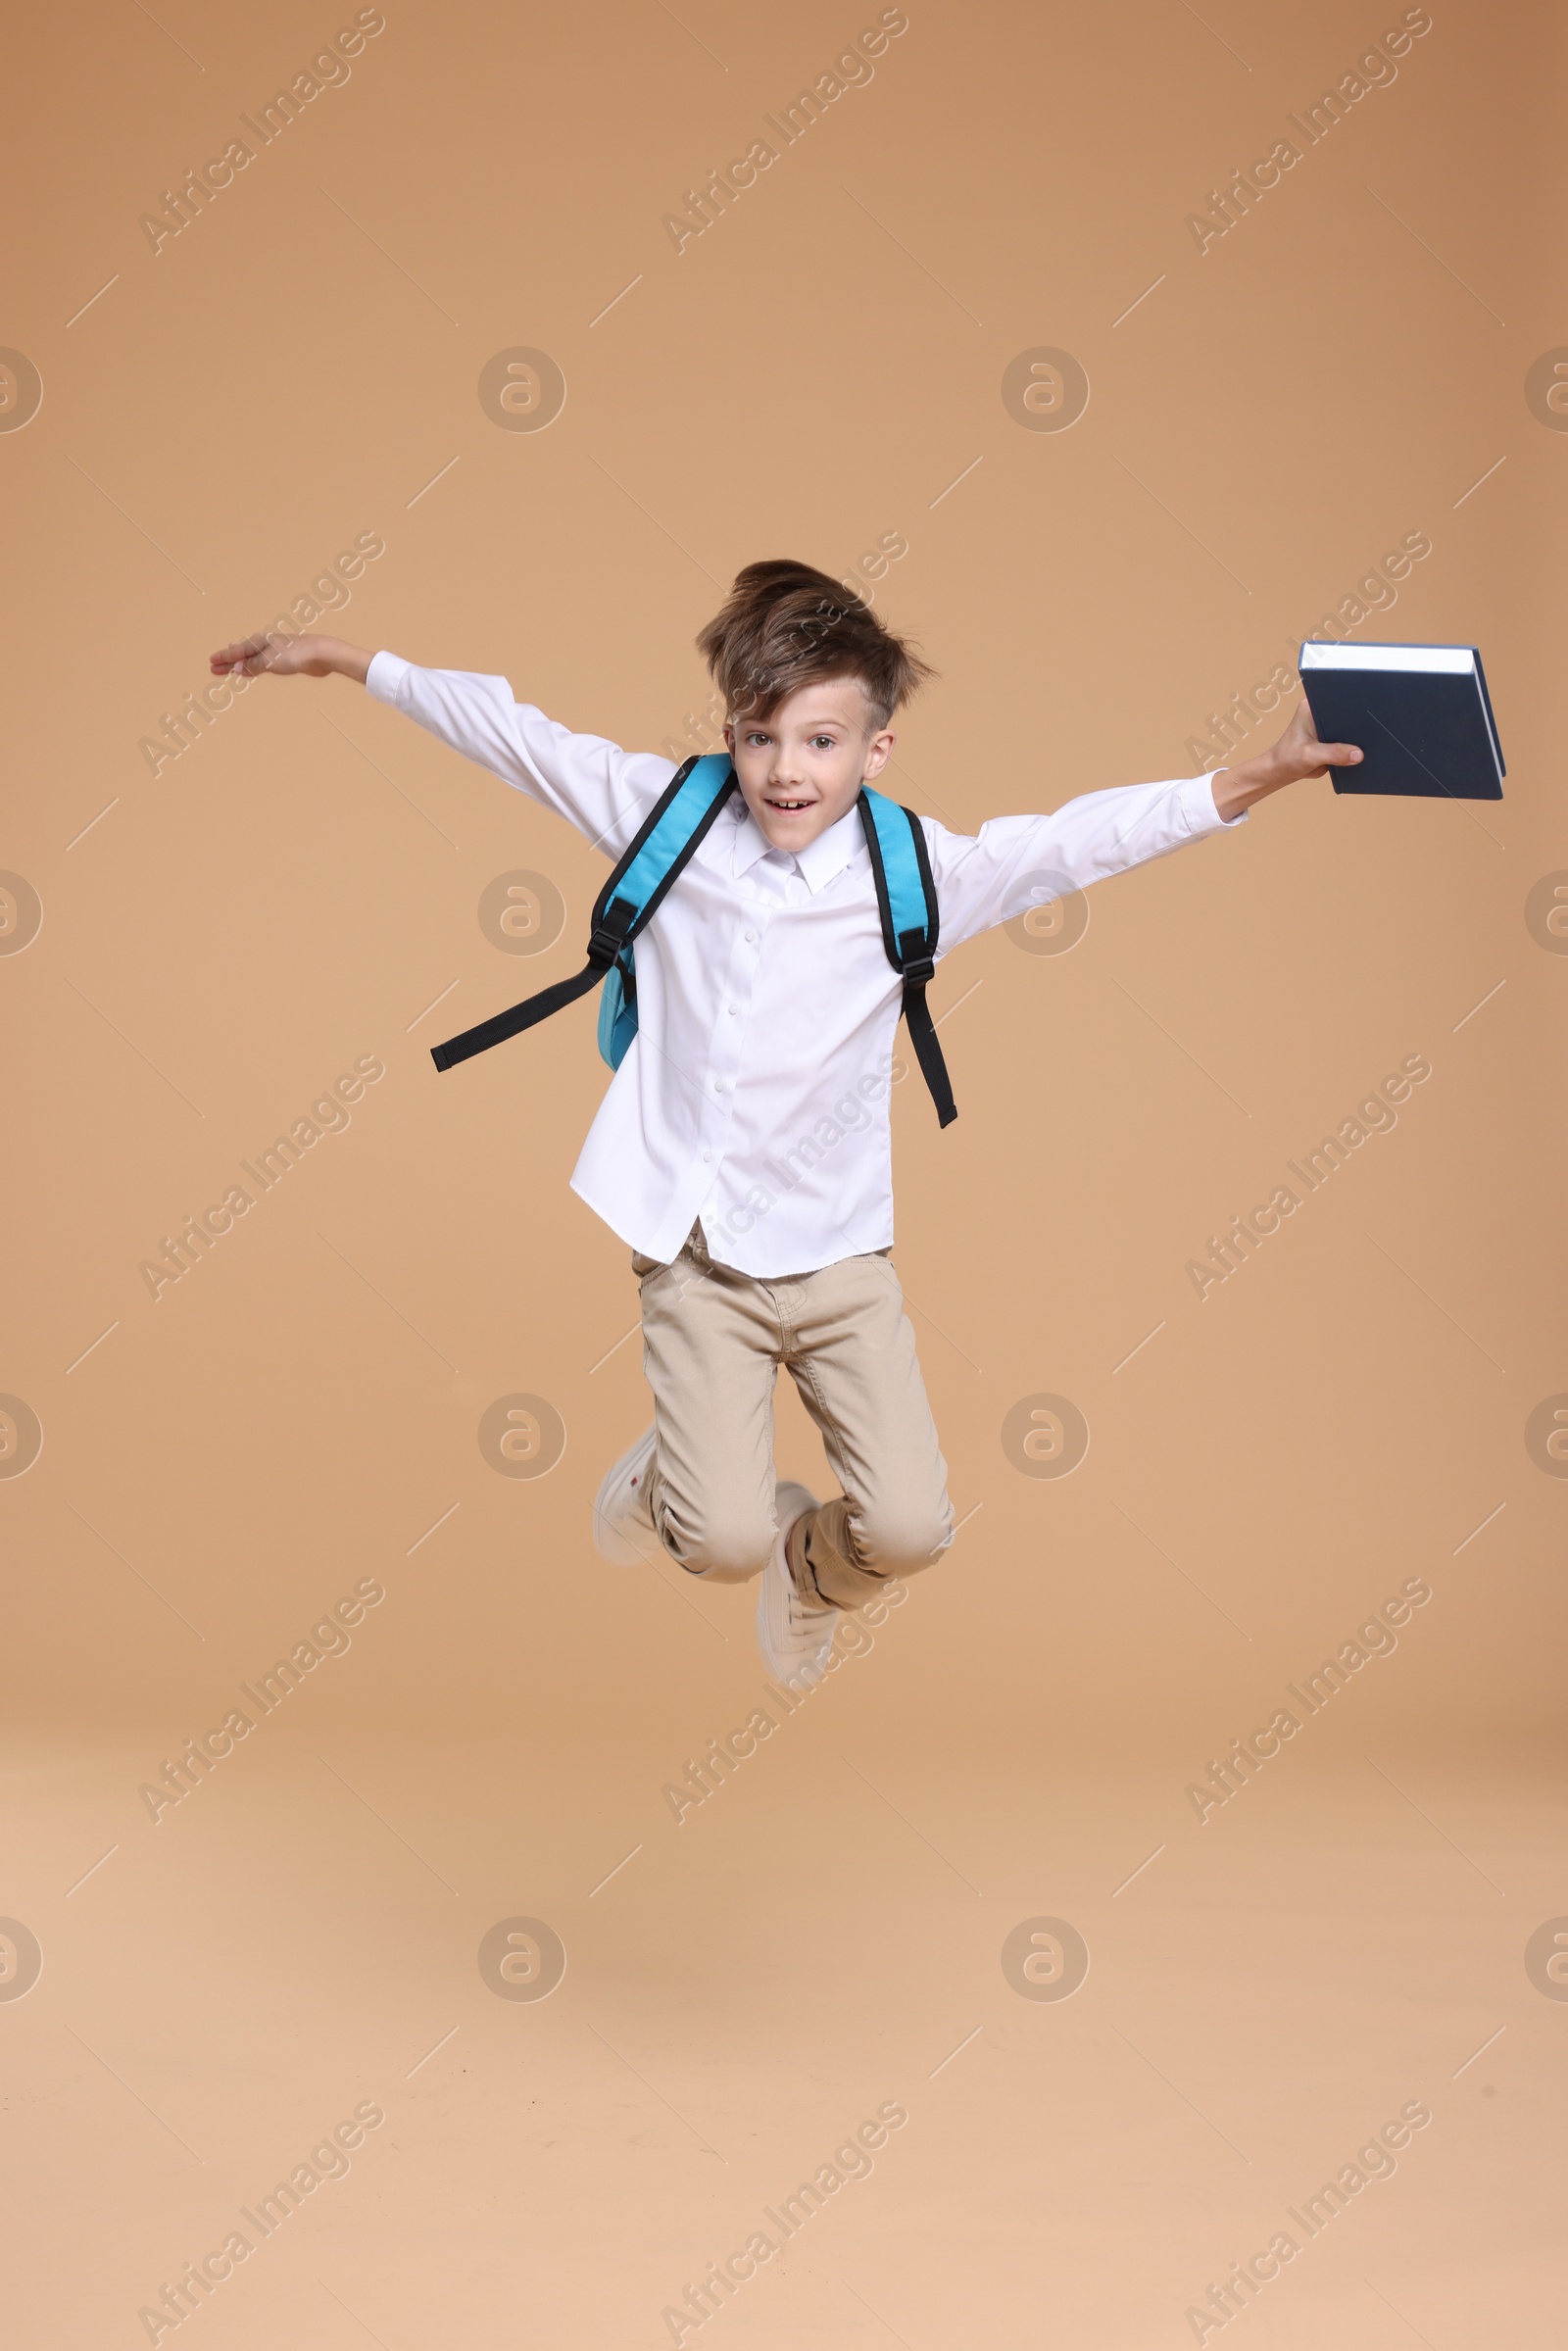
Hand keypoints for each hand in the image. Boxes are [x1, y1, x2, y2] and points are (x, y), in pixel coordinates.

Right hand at [208, 631, 369, 682]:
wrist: (321, 654)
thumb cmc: (295, 655)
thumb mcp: (270, 661)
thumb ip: (253, 665)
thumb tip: (238, 668)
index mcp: (259, 642)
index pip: (236, 652)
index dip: (224, 658)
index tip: (211, 663)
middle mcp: (265, 645)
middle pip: (242, 655)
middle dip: (228, 663)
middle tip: (214, 669)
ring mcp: (275, 652)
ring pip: (252, 659)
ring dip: (240, 665)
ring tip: (230, 668)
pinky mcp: (285, 660)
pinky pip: (263, 664)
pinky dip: (254, 667)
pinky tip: (253, 669)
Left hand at [1211, 695, 1361, 820]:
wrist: (1281, 772)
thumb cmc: (1287, 758)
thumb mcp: (1310, 755)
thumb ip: (1333, 754)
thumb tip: (1358, 754)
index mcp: (1312, 706)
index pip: (1338, 699)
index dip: (1354, 704)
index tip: (1369, 709)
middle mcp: (1322, 712)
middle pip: (1347, 713)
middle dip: (1358, 721)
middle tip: (1374, 728)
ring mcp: (1329, 725)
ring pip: (1350, 727)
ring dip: (1358, 735)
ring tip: (1373, 740)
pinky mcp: (1333, 738)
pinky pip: (1349, 740)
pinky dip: (1355, 746)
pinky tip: (1366, 751)